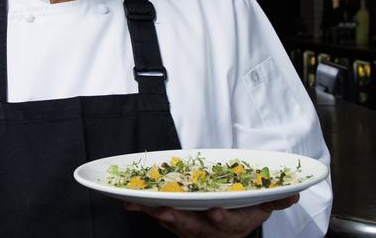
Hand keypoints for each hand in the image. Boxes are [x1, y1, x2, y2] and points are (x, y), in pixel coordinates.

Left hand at [125, 194, 298, 237]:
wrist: (228, 217)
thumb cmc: (244, 205)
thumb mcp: (262, 202)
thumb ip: (275, 198)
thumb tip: (293, 193)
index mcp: (235, 224)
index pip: (232, 224)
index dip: (224, 219)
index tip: (216, 212)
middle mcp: (211, 230)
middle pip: (196, 228)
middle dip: (181, 221)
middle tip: (167, 212)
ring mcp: (191, 226)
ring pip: (173, 223)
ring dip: (157, 215)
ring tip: (142, 205)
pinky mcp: (174, 220)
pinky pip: (159, 215)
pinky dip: (144, 209)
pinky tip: (129, 202)